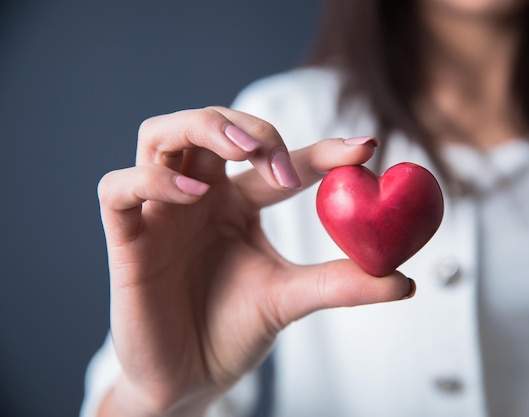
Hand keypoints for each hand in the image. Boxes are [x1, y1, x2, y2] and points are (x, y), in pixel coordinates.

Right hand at [97, 107, 413, 415]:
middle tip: (282, 155)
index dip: (320, 149)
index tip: (365, 149)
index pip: (278, 160)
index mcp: (239, 203)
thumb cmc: (233, 331)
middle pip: (211, 124)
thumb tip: (404, 280)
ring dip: (203, 128)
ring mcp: (160, 212)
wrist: (190, 379)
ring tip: (243, 153)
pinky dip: (152, 180)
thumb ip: (341, 282)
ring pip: (159, 135)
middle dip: (249, 127)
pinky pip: (118, 188)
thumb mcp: (292, 299)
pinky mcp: (126, 237)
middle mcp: (200, 196)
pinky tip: (192, 195)